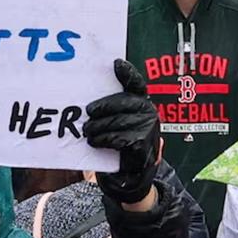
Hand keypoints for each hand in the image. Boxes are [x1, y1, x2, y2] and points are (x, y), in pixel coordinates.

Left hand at [83, 59, 159, 207]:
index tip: (115, 63)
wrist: (131, 173)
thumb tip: (90, 100)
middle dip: (102, 108)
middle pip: (123, 102)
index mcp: (143, 102)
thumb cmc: (120, 142)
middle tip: (87, 114)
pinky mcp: (144, 145)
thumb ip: (111, 108)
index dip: (128, 73)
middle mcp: (149, 112)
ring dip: (98, 127)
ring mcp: (149, 128)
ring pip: (118, 121)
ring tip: (87, 132)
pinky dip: (104, 140)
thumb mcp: (117, 122)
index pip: (137, 83)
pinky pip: (119, 138)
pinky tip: (95, 142)